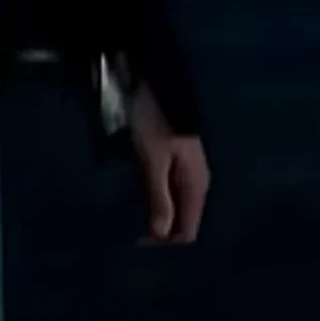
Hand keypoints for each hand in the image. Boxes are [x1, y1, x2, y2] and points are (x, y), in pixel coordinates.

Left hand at [131, 82, 208, 244]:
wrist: (150, 78)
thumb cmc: (153, 116)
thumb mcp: (154, 157)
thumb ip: (159, 195)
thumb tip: (162, 233)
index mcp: (196, 184)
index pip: (187, 230)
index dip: (163, 241)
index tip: (135, 242)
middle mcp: (193, 181)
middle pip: (178, 219)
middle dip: (155, 229)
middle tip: (124, 232)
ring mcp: (181, 170)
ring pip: (168, 205)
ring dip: (149, 212)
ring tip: (123, 218)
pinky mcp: (167, 160)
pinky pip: (160, 189)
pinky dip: (147, 196)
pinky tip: (129, 197)